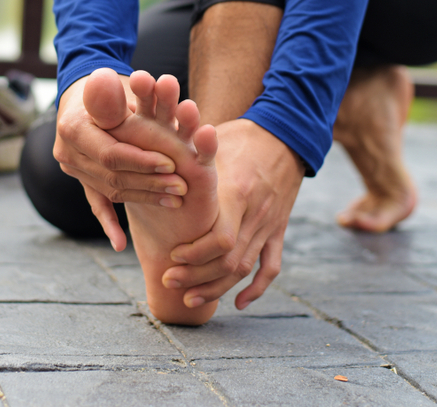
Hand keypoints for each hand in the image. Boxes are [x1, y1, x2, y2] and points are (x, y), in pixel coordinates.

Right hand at [53, 70, 187, 250]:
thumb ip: (113, 94)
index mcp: (73, 128)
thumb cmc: (109, 85)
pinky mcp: (82, 178)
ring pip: (110, 190)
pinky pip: (95, 203)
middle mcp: (67, 152)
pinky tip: (120, 244)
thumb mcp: (112, 85)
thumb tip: (106, 82)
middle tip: (182, 187)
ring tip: (175, 200)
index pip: (111, 153)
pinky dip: (108, 223)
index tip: (172, 165)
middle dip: (150, 183)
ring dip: (144, 197)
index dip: (142, 162)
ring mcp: (73, 168)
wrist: (88, 91)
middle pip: (112, 176)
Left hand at [163, 119, 303, 308]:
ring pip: (245, 268)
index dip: (196, 254)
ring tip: (190, 299)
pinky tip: (237, 303)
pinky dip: (256, 289)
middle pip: (229, 260)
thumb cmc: (239, 137)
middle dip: (197, 277)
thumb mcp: (212, 141)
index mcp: (236, 193)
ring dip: (217, 288)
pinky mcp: (278, 229)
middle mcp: (255, 213)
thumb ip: (188, 155)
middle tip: (169, 281)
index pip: (220, 238)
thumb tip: (151, 156)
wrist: (285, 135)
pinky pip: (271, 266)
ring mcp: (269, 224)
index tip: (172, 257)